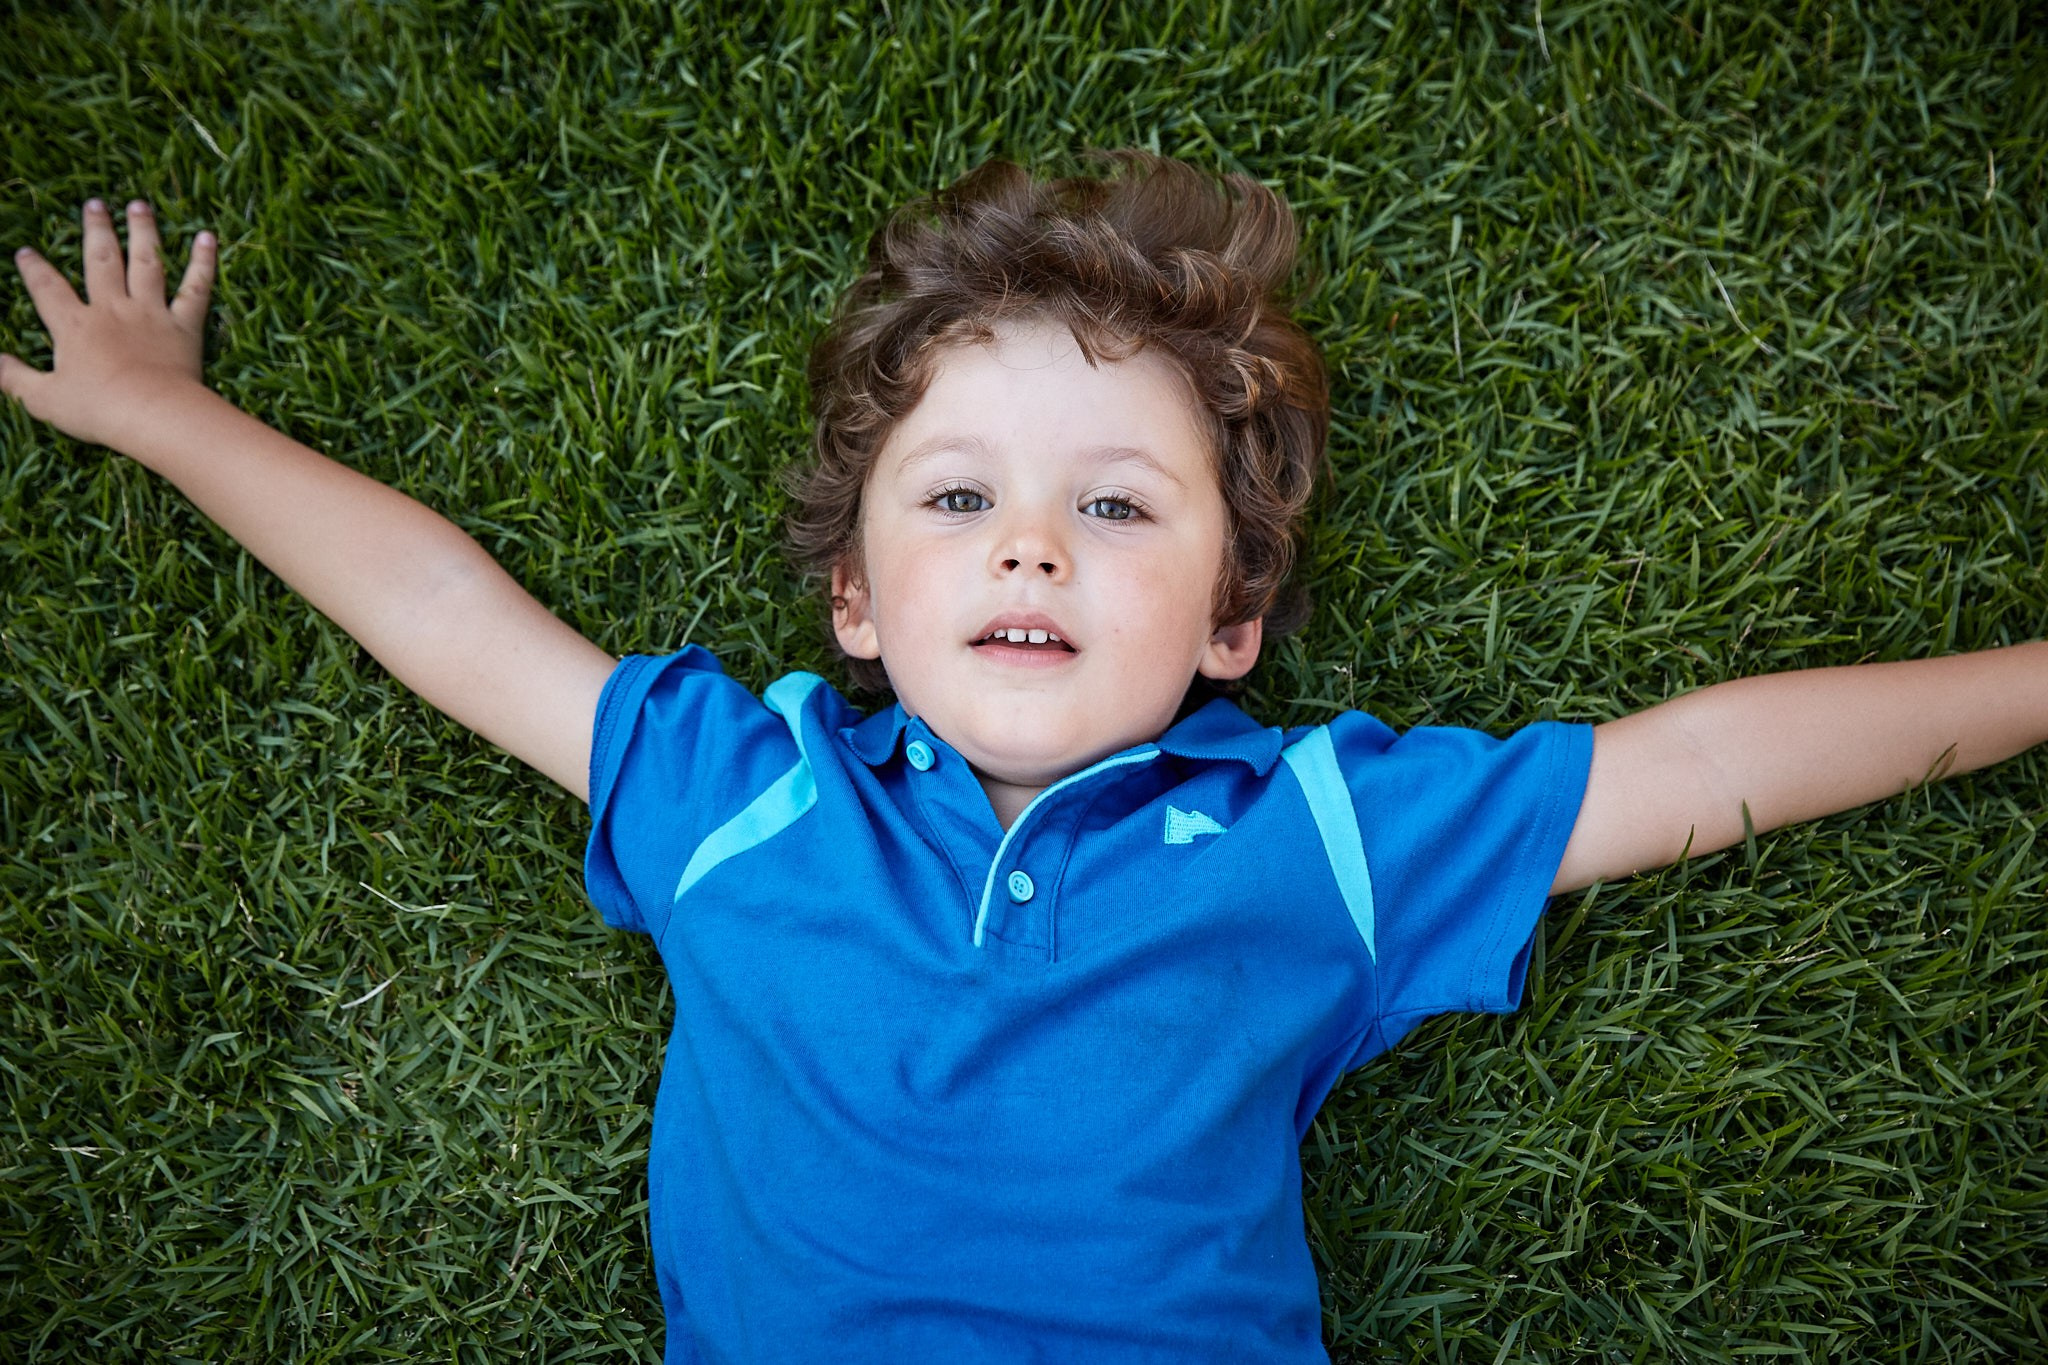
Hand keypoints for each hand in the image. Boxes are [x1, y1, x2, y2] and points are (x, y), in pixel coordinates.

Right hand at [1, 198, 217, 449]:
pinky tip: (207, 238)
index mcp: (75, 326)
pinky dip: (203, 263)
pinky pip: (196, 289)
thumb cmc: (98, 411)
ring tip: (139, 206)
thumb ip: (14, 378)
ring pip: (146, 263)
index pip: (47, 289)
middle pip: (101, 261)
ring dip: (143, 231)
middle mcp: (112, 310)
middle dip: (96, 230)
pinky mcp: (184, 326)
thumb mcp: (44, 398)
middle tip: (95, 204)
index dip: (34, 269)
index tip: (26, 251)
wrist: (153, 415)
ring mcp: (150, 314)